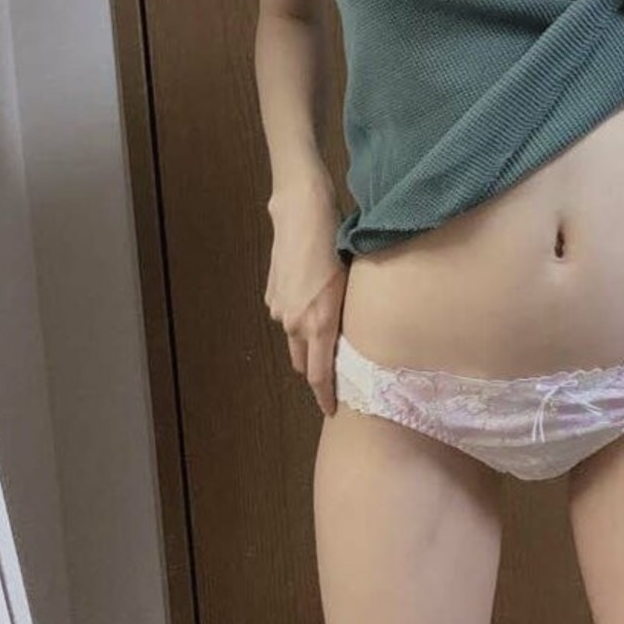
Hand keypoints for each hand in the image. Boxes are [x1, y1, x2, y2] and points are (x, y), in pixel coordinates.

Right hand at [265, 177, 346, 415]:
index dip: (326, 396)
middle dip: (317, 372)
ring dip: (308, 343)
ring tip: (326, 334)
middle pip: (303, 362)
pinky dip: (299, 319)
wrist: (303, 213)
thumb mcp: (352, 283)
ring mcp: (280, 309)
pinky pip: (287, 317)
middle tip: (335, 377)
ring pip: (295, 339)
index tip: (333, 410)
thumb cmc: (337, 243)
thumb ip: (346, 317)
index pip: (320, 374)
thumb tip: (349, 338)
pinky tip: (311, 301)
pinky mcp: (272, 294)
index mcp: (319, 323)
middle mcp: (295, 322)